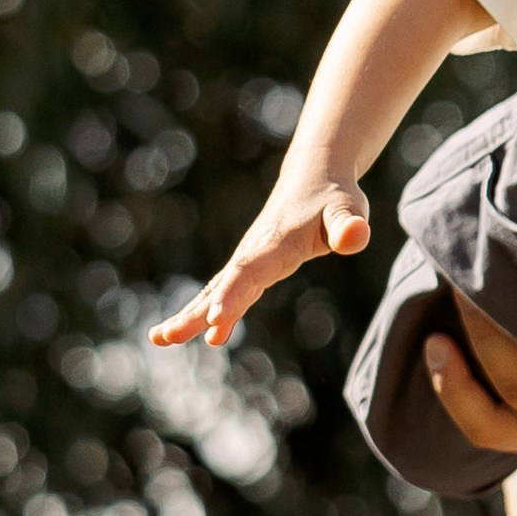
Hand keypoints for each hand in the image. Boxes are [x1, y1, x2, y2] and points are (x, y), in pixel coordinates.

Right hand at [151, 170, 367, 346]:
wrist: (314, 177)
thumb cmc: (335, 197)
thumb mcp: (348, 209)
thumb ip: (349, 224)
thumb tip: (356, 236)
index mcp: (276, 243)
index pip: (250, 272)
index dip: (232, 295)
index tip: (213, 320)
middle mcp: (255, 252)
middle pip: (223, 285)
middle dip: (195, 312)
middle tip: (167, 337)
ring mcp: (249, 259)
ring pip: (217, 290)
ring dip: (189, 314)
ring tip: (160, 339)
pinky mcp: (250, 266)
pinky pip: (225, 290)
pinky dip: (207, 309)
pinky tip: (194, 331)